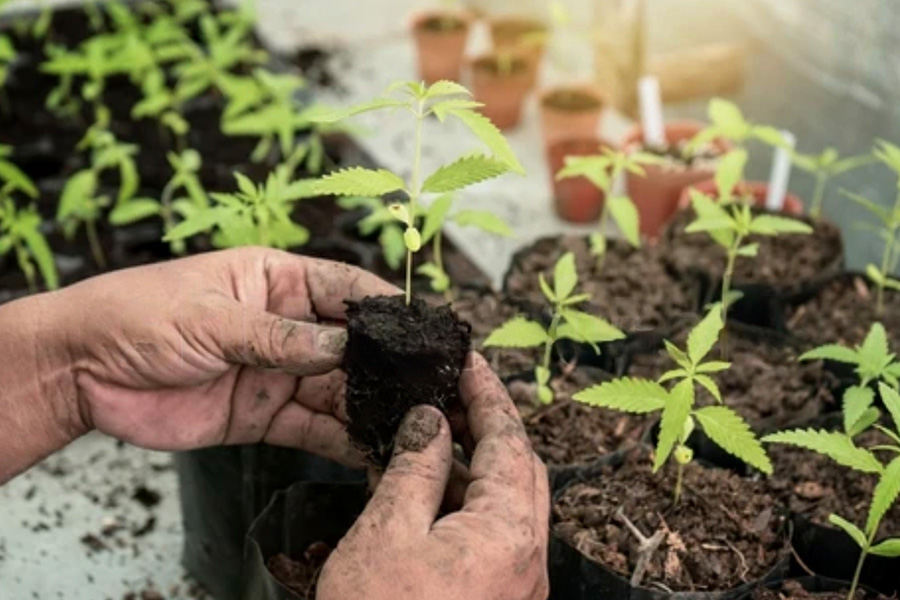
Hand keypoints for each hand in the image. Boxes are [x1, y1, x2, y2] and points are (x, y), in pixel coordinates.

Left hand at [57, 247, 395, 464]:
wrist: (82, 371)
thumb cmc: (139, 315)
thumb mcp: (211, 317)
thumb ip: (277, 338)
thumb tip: (343, 349)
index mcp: (277, 282)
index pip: (346, 289)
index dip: (386, 309)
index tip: (425, 328)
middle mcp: (287, 327)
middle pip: (352, 346)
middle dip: (387, 366)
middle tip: (429, 385)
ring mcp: (278, 373)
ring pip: (338, 391)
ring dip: (371, 406)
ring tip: (411, 421)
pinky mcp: (264, 416)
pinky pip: (312, 429)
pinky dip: (341, 440)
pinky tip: (372, 449)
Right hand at [317, 353, 549, 599]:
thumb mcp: (386, 531)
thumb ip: (416, 466)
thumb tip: (431, 420)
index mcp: (509, 533)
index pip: (509, 442)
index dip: (487, 395)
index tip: (468, 361)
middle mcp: (527, 559)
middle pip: (518, 470)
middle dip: (484, 427)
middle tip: (451, 393)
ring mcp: (516, 583)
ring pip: (503, 505)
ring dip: (468, 469)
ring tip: (423, 440)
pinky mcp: (496, 597)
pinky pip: (489, 537)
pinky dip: (461, 507)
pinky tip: (421, 492)